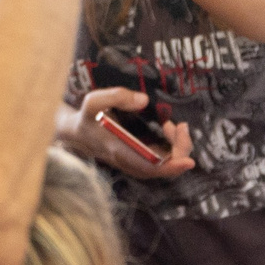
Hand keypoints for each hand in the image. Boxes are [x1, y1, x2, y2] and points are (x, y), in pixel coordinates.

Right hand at [60, 87, 194, 179]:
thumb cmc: (87, 117)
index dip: (172, 167)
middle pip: (163, 168)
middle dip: (180, 149)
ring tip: (172, 125)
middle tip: (180, 126)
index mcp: (119, 152)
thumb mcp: (94, 101)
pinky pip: (161, 160)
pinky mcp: (138, 159)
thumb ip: (118, 96)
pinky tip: (168, 129)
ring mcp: (134, 163)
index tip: (189, 161)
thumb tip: (144, 100)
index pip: (150, 167)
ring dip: (176, 147)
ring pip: (164, 165)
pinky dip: (171, 147)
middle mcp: (129, 162)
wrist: (75, 132)